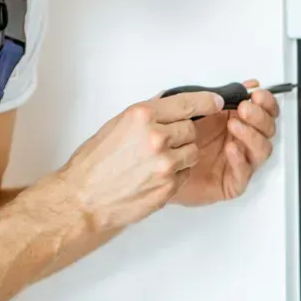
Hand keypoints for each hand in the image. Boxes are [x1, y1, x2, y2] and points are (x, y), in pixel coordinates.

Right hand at [44, 90, 222, 231]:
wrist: (84, 198)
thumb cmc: (95, 163)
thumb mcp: (118, 125)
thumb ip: (147, 115)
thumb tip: (172, 105)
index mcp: (142, 116)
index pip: (188, 103)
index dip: (206, 102)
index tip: (216, 102)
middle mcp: (156, 137)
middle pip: (191, 129)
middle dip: (182, 134)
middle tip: (163, 143)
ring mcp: (165, 163)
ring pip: (192, 152)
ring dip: (182, 155)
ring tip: (157, 161)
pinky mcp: (169, 186)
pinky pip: (186, 173)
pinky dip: (176, 174)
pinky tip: (154, 176)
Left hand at [175, 79, 279, 206]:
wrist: (155, 166)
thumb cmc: (172, 138)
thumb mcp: (188, 107)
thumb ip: (217, 94)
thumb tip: (247, 84)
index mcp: (236, 120)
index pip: (263, 111)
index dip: (266, 102)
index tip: (257, 94)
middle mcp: (241, 141)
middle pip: (267, 129)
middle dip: (260, 117)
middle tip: (245, 109)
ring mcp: (238, 161)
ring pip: (262, 150)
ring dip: (252, 135)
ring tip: (234, 126)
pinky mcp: (231, 183)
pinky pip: (244, 174)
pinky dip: (241, 160)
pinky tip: (231, 148)